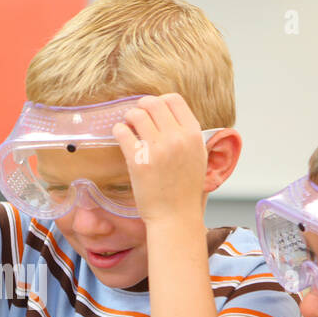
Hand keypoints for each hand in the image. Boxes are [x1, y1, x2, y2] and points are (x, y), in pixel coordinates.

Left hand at [112, 93, 208, 225]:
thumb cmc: (185, 190)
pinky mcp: (138, 160)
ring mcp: (157, 149)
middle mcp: (177, 138)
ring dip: (129, 117)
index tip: (153, 109)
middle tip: (136, 115)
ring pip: (136, 115)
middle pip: (153, 103)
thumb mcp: (198, 157)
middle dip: (141, 106)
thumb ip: (188, 135)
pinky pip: (122, 132)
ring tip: (128, 126)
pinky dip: (119, 130)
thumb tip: (171, 117)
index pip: (174, 100)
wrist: (175, 216)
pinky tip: (121, 135)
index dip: (160, 101)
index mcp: (193, 134)